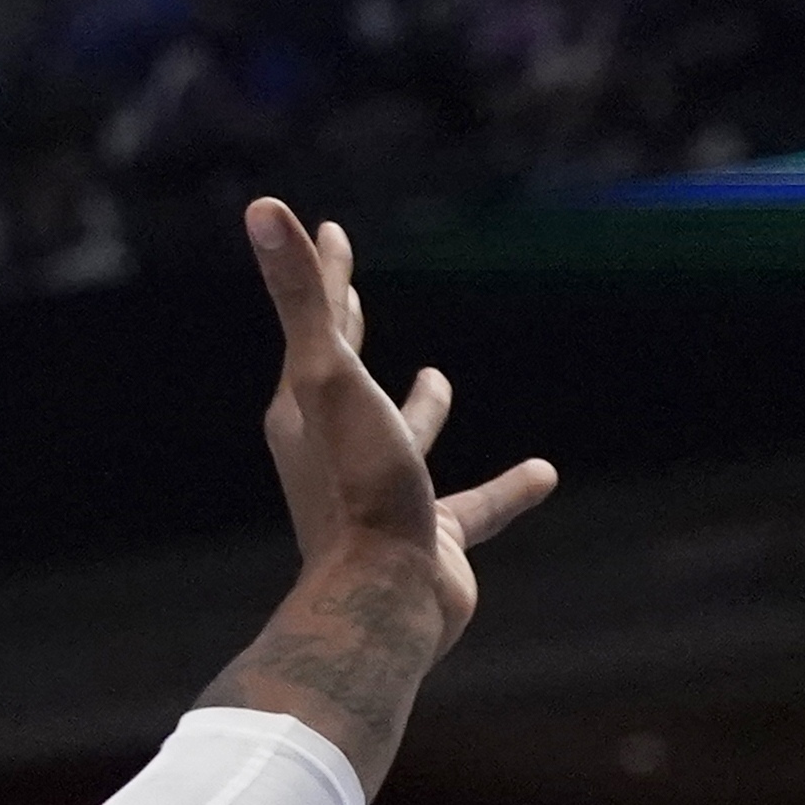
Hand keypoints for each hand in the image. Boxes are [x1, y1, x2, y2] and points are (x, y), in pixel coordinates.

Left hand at [242, 199, 548, 651]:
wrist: (384, 598)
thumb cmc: (355, 482)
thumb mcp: (327, 375)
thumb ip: (300, 293)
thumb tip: (261, 206)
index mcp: (304, 407)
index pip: (315, 322)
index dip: (324, 273)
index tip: (327, 229)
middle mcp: (335, 448)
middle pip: (341, 373)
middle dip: (345, 330)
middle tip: (351, 293)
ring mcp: (383, 492)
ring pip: (403, 437)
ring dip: (418, 407)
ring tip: (437, 377)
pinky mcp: (432, 538)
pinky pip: (477, 507)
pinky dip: (507, 490)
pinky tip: (543, 473)